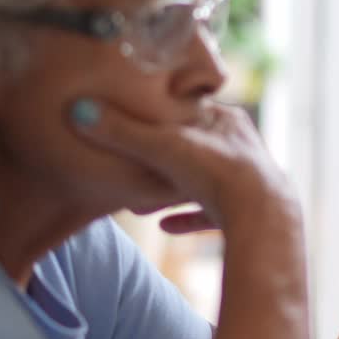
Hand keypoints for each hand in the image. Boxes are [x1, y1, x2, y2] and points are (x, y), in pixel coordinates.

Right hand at [70, 98, 295, 230]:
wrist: (260, 217)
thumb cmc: (215, 171)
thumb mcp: (162, 146)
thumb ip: (120, 132)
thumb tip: (78, 111)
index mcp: (227, 121)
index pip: (188, 112)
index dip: (157, 120)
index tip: (130, 128)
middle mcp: (241, 147)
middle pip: (193, 148)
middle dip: (160, 161)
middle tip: (131, 169)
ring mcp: (245, 181)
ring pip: (202, 182)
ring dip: (171, 191)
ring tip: (140, 202)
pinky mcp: (246, 214)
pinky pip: (213, 213)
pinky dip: (189, 218)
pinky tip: (165, 227)